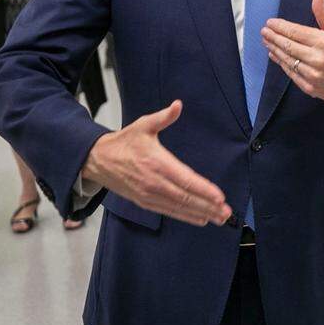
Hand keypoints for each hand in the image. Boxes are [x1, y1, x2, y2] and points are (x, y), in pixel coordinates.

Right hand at [82, 100, 229, 225]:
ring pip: (179, 207)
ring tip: (220, 218)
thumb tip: (177, 105)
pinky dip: (185, 217)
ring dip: (201, 214)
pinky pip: (168, 211)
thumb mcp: (143, 125)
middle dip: (208, 206)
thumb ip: (163, 117)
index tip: (220, 197)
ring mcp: (148, 195)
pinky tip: (200, 219)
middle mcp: (154, 182)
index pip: (185, 180)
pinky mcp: (144, 202)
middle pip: (185, 198)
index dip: (204, 190)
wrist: (96, 160)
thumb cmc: (123, 142)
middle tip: (226, 212)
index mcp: (157, 163)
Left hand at [262, 0, 323, 106]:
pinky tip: (275, 55)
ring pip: (287, 59)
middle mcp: (318, 59)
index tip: (270, 22)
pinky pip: (291, 73)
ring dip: (274, 49)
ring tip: (267, 41)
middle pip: (288, 45)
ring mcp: (313, 74)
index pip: (296, 32)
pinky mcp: (310, 87)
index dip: (281, 27)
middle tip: (264, 31)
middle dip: (273, 37)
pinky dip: (281, 63)